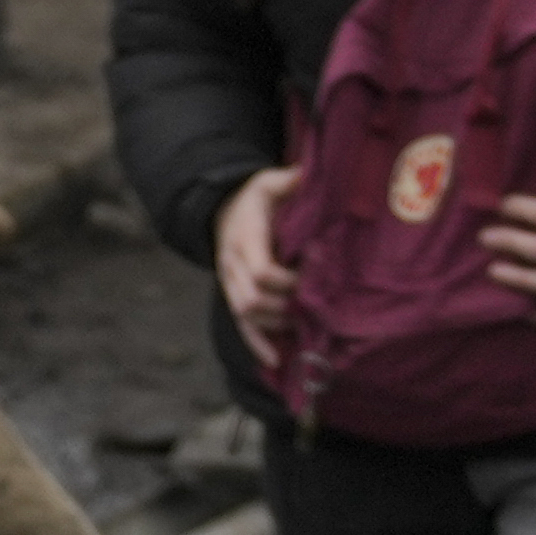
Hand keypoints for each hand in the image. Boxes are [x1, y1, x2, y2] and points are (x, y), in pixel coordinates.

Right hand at [213, 165, 300, 362]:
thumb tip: (309, 174)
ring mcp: (229, 284)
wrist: (223, 212)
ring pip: (246, 315)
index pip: (261, 271)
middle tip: (311, 305)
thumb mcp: (268, 182)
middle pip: (251, 299)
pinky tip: (276, 360)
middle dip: (283, 306)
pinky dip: (257, 344)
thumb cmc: (254, 198)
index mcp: (244, 237)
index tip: (311, 277)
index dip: (287, 281)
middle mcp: (232, 264)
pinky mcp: (232, 297)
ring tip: (303, 324)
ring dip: (276, 323)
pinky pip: (240, 326)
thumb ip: (288, 180)